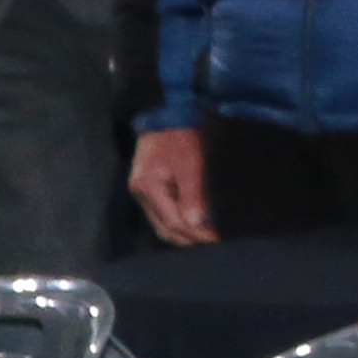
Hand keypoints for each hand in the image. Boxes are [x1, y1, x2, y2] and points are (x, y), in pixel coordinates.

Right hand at [129, 129, 217, 246]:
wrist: (166, 114)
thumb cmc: (180, 135)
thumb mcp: (190, 162)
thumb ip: (192, 193)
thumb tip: (195, 223)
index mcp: (148, 187)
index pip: (172, 221)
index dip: (195, 233)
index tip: (216, 239)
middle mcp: (141, 193)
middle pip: (164, 227)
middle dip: (188, 239)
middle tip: (213, 244)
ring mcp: (143, 191)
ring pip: (161, 223)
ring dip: (182, 233)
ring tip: (205, 239)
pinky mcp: (149, 187)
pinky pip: (162, 213)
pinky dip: (177, 222)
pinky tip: (192, 225)